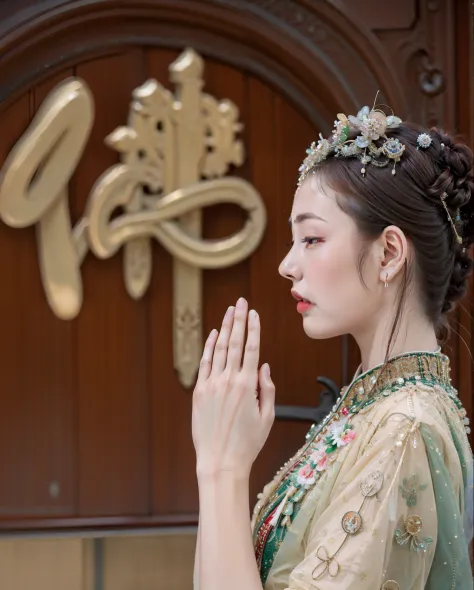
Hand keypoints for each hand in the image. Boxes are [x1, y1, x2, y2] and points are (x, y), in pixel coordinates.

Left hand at [192, 297, 274, 478]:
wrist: (220, 461)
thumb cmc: (247, 443)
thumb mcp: (267, 417)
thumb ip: (267, 389)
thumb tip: (264, 367)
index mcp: (247, 386)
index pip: (252, 349)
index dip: (253, 328)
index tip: (254, 313)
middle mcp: (228, 380)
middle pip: (235, 343)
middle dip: (238, 320)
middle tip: (241, 302)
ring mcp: (211, 384)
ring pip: (219, 349)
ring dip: (225, 328)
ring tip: (229, 312)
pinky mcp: (199, 392)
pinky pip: (205, 363)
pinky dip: (209, 347)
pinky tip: (214, 334)